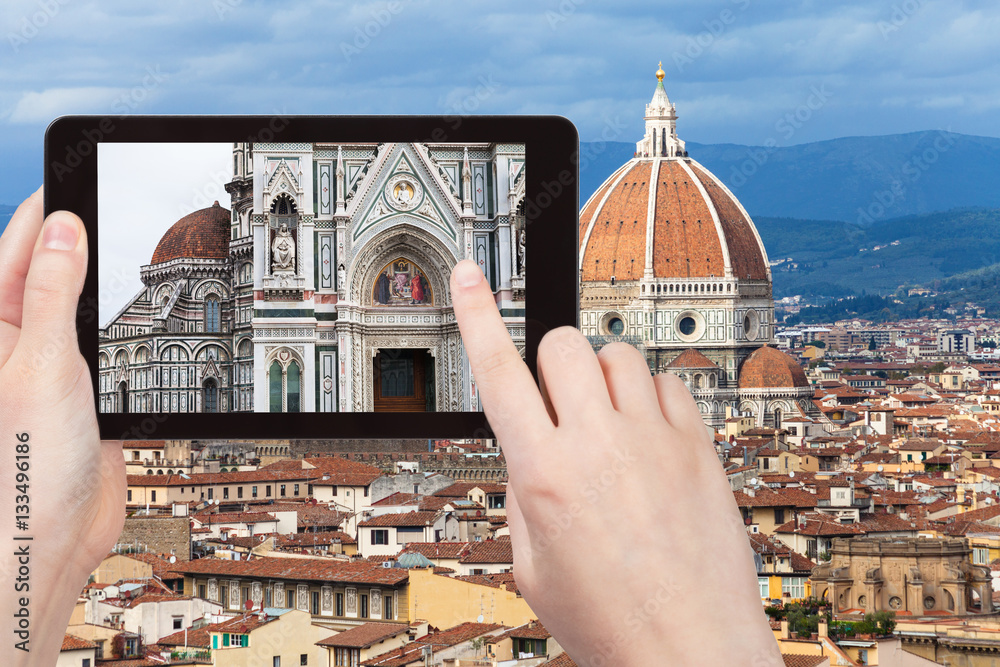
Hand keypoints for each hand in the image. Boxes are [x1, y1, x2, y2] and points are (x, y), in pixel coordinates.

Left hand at [0, 189, 125, 663]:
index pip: (20, 245)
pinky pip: (113, 341)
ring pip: (89, 304)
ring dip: (111, 282)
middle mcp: (23, 339)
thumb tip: (62, 227)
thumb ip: (53, 293)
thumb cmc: (24, 464)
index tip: (83, 171)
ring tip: (140, 246)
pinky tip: (152, 313)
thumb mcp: (41, 363)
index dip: (51, 206)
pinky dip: (133, 325)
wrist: (52, 538)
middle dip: (85, 236)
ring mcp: (60, 364)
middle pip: (56, 267)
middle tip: (123, 200)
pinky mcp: (94, 389)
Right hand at [450, 260, 781, 665]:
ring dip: (599, 377)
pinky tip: (647, 435)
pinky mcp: (696, 446)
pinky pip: (667, 382)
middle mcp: (598, 446)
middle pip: (561, 346)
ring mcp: (653, 440)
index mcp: (544, 476)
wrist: (692, 649)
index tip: (470, 275)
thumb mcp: (532, 568)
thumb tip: (529, 444)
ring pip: (615, 353)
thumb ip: (522, 493)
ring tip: (606, 422)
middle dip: (549, 363)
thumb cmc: (611, 621)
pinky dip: (649, 396)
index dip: (477, 314)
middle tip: (558, 402)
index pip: (497, 373)